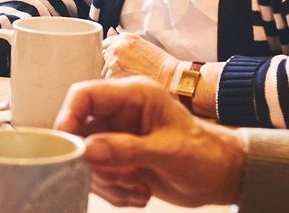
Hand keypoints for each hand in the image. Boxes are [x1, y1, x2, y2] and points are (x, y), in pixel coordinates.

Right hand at [55, 77, 245, 207]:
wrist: (221, 176)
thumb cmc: (205, 153)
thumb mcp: (168, 152)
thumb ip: (127, 150)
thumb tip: (87, 150)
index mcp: (133, 95)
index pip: (85, 94)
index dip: (69, 116)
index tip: (67, 145)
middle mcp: (120, 114)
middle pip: (80, 133)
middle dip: (95, 163)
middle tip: (121, 178)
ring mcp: (117, 137)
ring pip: (87, 160)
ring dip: (108, 181)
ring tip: (138, 188)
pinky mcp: (118, 161)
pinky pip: (98, 177)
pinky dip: (114, 191)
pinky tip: (140, 193)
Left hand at [101, 30, 179, 86]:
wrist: (172, 80)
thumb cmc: (161, 66)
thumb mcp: (142, 45)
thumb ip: (121, 39)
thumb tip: (110, 31)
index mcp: (123, 38)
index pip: (103, 44)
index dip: (108, 54)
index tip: (116, 62)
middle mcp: (116, 48)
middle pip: (100, 57)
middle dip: (107, 64)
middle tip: (125, 73)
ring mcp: (113, 63)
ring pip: (102, 70)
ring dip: (109, 76)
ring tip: (128, 80)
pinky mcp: (113, 78)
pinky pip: (106, 82)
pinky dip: (113, 85)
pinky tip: (127, 86)